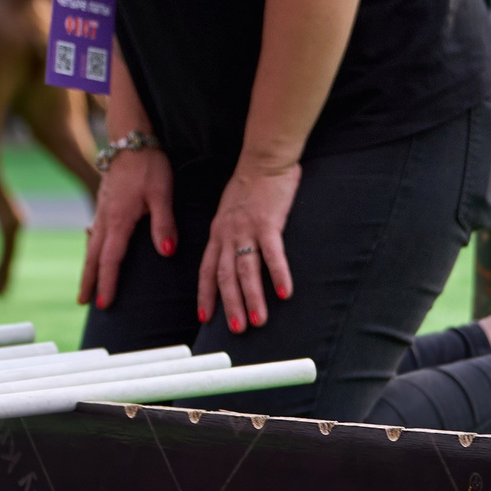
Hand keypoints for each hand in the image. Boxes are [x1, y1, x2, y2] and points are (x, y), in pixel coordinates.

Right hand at [78, 146, 174, 308]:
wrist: (130, 138)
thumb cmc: (149, 165)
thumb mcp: (162, 193)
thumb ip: (164, 223)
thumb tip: (166, 252)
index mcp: (119, 219)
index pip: (110, 258)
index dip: (107, 282)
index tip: (103, 303)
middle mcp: (105, 217)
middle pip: (93, 255)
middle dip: (88, 280)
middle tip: (83, 302)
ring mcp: (102, 209)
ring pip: (92, 243)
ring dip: (88, 265)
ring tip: (86, 283)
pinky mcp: (104, 202)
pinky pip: (94, 230)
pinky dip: (92, 245)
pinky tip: (92, 245)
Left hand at [198, 161, 299, 332]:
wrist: (262, 160)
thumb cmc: (249, 187)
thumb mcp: (229, 213)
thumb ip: (230, 234)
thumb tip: (234, 256)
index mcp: (218, 233)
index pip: (207, 269)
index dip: (205, 294)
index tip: (205, 316)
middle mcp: (227, 233)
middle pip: (224, 275)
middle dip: (229, 304)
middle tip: (235, 329)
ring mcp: (247, 229)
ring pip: (245, 270)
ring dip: (251, 298)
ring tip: (257, 322)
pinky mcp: (268, 223)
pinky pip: (272, 254)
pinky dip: (278, 274)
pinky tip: (284, 293)